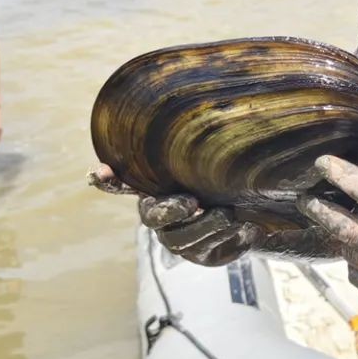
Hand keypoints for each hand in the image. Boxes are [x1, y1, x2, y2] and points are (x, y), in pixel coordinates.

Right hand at [88, 164, 259, 266]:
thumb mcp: (211, 163)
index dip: (109, 180)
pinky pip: (211, 252)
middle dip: (173, 210)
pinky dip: (232, 240)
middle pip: (155, 218)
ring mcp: (180, 241)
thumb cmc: (224, 181)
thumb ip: (193, 149)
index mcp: (154, 191)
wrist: (257, 211)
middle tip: (195, 202)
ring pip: (184, 240)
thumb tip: (190, 102)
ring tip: (231, 215)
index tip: (100, 171)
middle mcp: (160, 218)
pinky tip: (248, 229)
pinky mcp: (204, 256)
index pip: (122, 185)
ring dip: (208, 227)